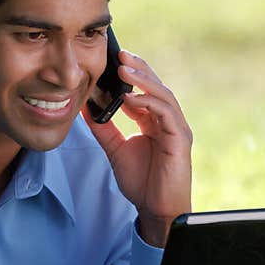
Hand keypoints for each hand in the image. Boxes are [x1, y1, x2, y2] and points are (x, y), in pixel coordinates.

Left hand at [81, 50, 191, 246]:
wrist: (156, 209)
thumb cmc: (141, 181)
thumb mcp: (115, 149)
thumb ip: (103, 128)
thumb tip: (84, 106)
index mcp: (154, 121)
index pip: (143, 90)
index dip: (129, 75)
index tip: (110, 61)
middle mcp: (168, 120)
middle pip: (155, 86)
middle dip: (138, 69)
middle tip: (119, 54)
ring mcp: (176, 128)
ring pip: (162, 95)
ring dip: (143, 80)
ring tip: (124, 69)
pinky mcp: (180, 139)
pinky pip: (166, 114)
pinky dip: (149, 102)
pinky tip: (131, 97)